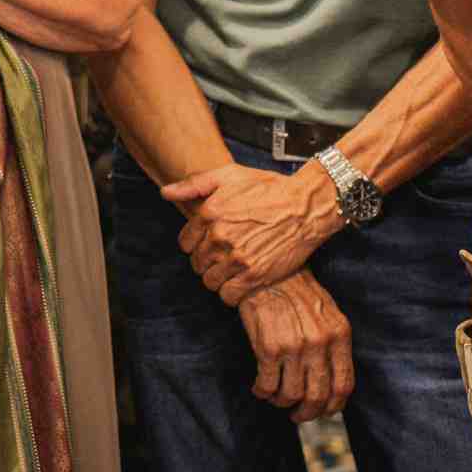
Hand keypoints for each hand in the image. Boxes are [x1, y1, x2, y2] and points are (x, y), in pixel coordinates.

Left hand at [163, 161, 339, 303]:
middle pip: (197, 264)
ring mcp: (236, 257)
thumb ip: (194, 184)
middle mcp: (219, 236)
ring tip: (233, 269)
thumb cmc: (271, 189)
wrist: (306, 206)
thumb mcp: (230, 175)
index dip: (197, 244)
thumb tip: (165, 193)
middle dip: (208, 261)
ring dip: (219, 278)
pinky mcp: (254, 275)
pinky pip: (228, 296)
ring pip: (210, 282)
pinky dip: (231, 293)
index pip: (185, 243)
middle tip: (224, 256)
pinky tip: (241, 282)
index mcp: (210, 213)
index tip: (210, 244)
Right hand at [239, 270, 353, 420]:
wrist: (267, 272)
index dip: (333, 406)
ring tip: (276, 398)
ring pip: (292, 395)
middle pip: (319, 396)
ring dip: (282, 403)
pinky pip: (268, 385)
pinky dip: (263, 392)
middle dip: (307, 412)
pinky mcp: (269, 348)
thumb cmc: (296, 291)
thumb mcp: (327, 313)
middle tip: (298, 414)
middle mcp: (320, 343)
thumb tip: (332, 381)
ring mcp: (295, 347)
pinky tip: (260, 388)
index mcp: (339, 334)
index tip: (324, 411)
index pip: (343, 385)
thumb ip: (333, 344)